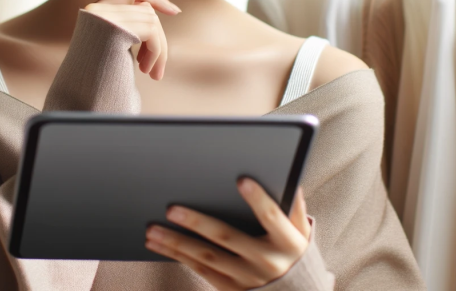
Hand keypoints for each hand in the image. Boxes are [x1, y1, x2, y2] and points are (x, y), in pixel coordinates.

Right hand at [84, 0, 179, 79]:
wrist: (81, 96)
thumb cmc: (98, 77)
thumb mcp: (114, 45)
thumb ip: (129, 26)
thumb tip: (159, 8)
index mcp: (94, 11)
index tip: (175, 11)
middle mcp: (97, 9)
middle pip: (145, 10)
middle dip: (158, 39)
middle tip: (157, 71)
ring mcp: (105, 17)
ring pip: (151, 20)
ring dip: (159, 49)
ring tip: (152, 73)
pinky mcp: (115, 29)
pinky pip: (151, 31)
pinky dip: (156, 51)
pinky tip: (145, 70)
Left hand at [144, 181, 310, 290]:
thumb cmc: (292, 251)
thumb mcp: (302, 230)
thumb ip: (293, 205)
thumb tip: (288, 176)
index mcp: (287, 241)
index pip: (272, 217)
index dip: (258, 199)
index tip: (242, 180)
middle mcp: (266, 261)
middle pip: (228, 238)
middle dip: (197, 223)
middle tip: (172, 208)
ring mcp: (247, 278)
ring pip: (206, 257)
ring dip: (177, 242)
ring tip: (152, 229)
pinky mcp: (231, 289)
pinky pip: (200, 271)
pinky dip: (177, 256)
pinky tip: (158, 244)